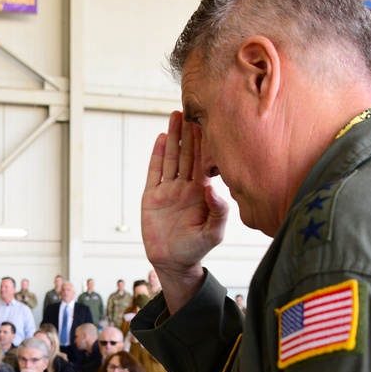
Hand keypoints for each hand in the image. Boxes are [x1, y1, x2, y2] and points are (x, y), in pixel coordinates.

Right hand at [141, 112, 228, 311]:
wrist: (173, 263)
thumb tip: (210, 185)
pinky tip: (162, 139)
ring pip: (172, 158)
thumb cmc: (197, 249)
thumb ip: (218, 210)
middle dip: (190, 132)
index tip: (209, 121)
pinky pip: (155, 172)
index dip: (206, 142)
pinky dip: (158, 155)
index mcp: (202, 192)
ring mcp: (168, 190)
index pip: (205, 162)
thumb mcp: (214, 232)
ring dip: (175, 137)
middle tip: (191, 108)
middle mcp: (186, 187)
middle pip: (188, 154)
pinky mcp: (152, 196)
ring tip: (175, 115)